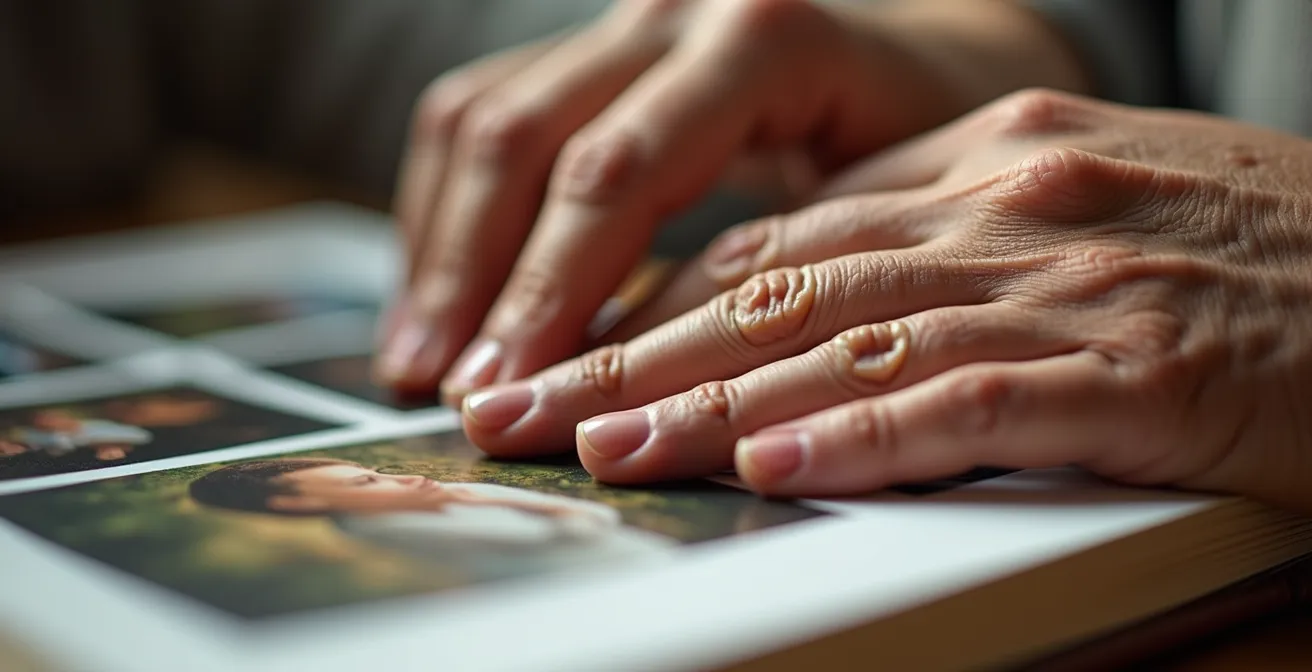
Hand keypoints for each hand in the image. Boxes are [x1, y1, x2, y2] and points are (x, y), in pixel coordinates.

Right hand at [375, 0, 1087, 401]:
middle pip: (526, 142)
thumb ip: (783, 265)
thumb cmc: (933, 142)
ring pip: (480, 120)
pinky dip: (446, 212)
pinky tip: (444, 297)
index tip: (511, 389)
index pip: (617, 171)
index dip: (551, 289)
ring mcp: (623, 21)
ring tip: (419, 364)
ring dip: (440, 249)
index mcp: (759, 39)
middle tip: (454, 394)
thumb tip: (651, 386)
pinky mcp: (591, 49)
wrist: (939, 51)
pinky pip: (482, 114)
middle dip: (475, 280)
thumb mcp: (893, 199)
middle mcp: (674, 11)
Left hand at [458, 89, 1311, 512]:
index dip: (666, 299)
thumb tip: (809, 296)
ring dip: (713, 399)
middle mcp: (1007, 204)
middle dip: (642, 352)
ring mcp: (1071, 282)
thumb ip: (945, 242)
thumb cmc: (1245, 255)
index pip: (787, 233)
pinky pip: (971, 398)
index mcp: (986, 160)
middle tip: (532, 406)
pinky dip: (865, 430)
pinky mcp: (1141, 370)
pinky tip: (775, 460)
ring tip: (607, 451)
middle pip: (784, 281)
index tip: (575, 352)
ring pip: (850, 336)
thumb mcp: (1076, 211)